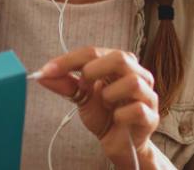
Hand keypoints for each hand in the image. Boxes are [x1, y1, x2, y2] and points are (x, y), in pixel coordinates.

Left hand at [35, 46, 163, 168]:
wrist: (118, 143)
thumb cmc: (104, 115)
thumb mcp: (81, 97)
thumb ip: (65, 84)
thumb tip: (42, 75)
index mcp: (120, 64)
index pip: (93, 51)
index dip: (68, 60)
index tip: (47, 70)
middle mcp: (138, 74)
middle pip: (120, 58)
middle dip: (94, 70)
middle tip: (82, 84)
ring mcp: (148, 95)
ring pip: (132, 82)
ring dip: (109, 94)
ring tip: (105, 104)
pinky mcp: (151, 117)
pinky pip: (136, 109)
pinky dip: (120, 114)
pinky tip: (116, 118)